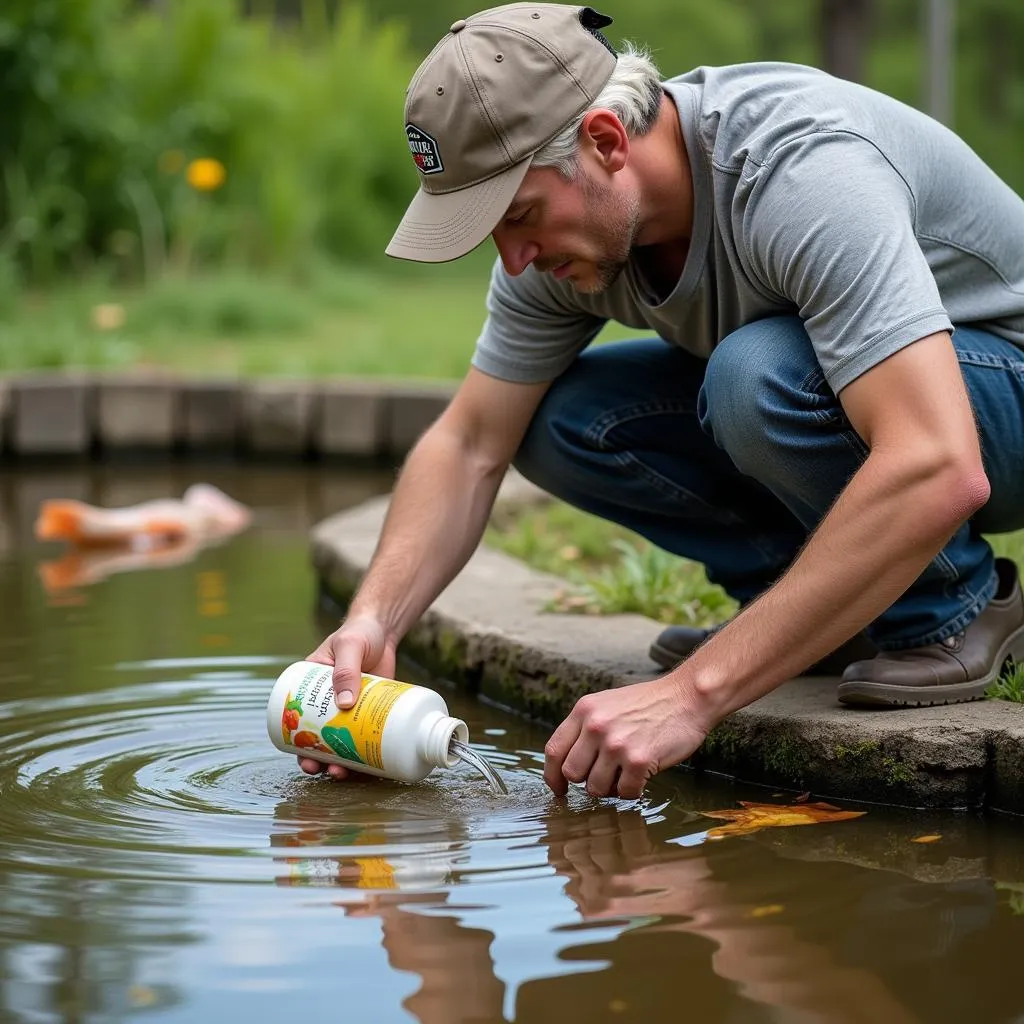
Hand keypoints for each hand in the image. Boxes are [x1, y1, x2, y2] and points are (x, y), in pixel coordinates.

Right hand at [298, 615, 396, 779]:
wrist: (384, 628)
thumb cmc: (360, 632)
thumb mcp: (349, 646)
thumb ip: (346, 670)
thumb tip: (344, 705)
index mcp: (311, 686)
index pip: (297, 718)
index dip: (297, 742)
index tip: (304, 757)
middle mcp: (327, 701)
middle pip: (318, 736)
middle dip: (319, 759)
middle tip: (326, 769)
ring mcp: (350, 707)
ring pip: (341, 741)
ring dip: (342, 760)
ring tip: (346, 773)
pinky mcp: (371, 710)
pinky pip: (365, 735)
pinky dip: (365, 751)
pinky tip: (370, 766)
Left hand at [543, 676, 713, 798]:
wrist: (686, 697)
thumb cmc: (649, 704)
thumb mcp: (607, 704)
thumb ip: (585, 727)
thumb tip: (566, 762)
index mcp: (584, 710)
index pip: (554, 751)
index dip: (552, 776)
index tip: (560, 789)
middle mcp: (595, 726)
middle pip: (572, 774)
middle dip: (586, 781)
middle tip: (605, 777)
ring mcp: (616, 743)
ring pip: (596, 788)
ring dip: (611, 788)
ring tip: (626, 773)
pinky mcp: (638, 760)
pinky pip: (624, 793)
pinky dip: (633, 790)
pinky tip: (642, 776)